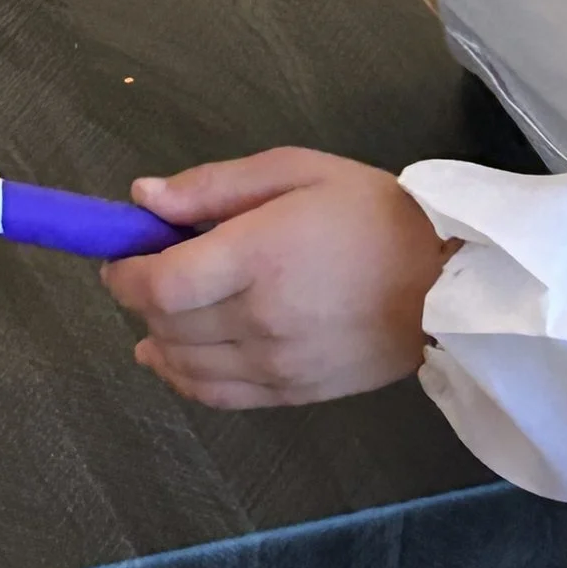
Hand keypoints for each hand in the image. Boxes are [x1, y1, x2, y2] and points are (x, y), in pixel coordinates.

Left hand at [104, 150, 450, 409]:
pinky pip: (219, 397)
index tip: (119, 255)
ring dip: (157, 341)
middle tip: (143, 270)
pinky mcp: (295, 394)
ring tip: (156, 315)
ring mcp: (277, 366)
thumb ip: (213, 187)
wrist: (447, 282)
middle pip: (167, 328)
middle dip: (139, 301)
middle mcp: (260, 320)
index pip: (161, 287)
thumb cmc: (371, 211)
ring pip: (186, 368)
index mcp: (258, 258)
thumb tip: (143, 198)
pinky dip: (186, 379)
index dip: (124, 275)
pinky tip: (175, 359)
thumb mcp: (294, 170)